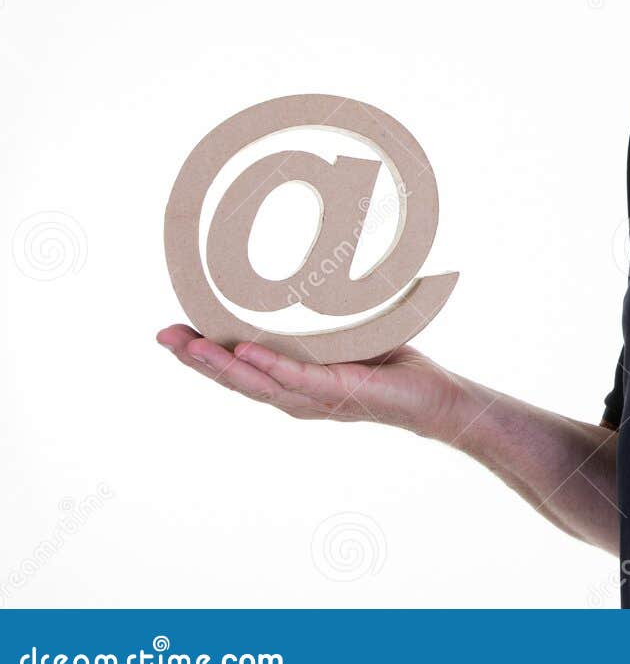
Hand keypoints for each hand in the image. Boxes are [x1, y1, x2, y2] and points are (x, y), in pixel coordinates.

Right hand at [155, 324, 477, 442]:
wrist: (433, 395)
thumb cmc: (391, 363)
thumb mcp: (348, 335)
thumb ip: (324, 315)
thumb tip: (314, 263)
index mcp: (292, 383)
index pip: (237, 370)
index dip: (201, 355)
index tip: (169, 332)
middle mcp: (296, 397)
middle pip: (234, 380)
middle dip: (195, 359)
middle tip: (161, 335)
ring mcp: (315, 399)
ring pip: (257, 384)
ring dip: (220, 366)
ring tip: (189, 345)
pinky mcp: (340, 393)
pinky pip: (298, 380)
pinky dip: (271, 367)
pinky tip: (245, 353)